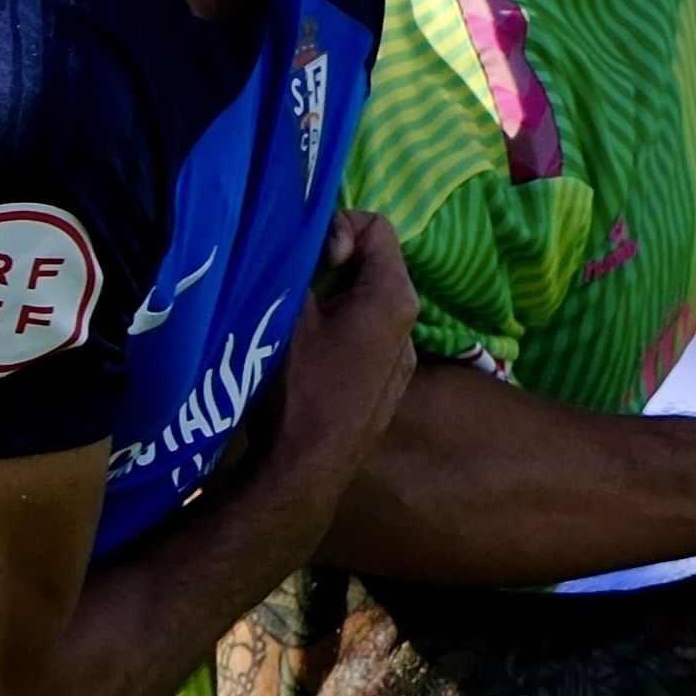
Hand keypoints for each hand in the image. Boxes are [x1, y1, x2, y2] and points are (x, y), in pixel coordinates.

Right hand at [268, 213, 423, 493]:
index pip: (376, 225)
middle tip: (291, 286)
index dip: (337, 227)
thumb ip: (297, 262)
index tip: (310, 259)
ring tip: (293, 322)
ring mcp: (401, 360)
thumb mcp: (286, 310)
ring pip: (365, 306)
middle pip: (371, 265)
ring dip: (330, 301)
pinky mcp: (386, 388)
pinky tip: (307, 359)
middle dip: (328, 264)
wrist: (303, 471)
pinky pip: (364, 340)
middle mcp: (409, 324)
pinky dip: (338, 333)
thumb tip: (294, 236)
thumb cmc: (297, 385)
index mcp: (394, 296)